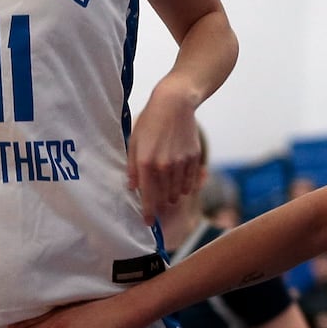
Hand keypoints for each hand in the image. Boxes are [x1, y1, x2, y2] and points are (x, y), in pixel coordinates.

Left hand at [124, 79, 200, 224]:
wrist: (174, 104)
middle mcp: (164, 166)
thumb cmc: (150, 122)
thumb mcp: (134, 142)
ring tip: (166, 191)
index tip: (148, 223)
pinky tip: (178, 182)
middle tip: (157, 204)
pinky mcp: (194, 158)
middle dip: (160, 204)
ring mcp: (181, 163)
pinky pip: (190, 183)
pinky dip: (184, 187)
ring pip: (178, 193)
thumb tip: (132, 188)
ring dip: (171, 196)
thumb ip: (132, 167)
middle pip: (164, 198)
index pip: (147, 197)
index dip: (148, 213)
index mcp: (146, 163)